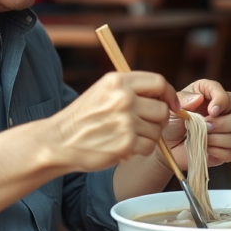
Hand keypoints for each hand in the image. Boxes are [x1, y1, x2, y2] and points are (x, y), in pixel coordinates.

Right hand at [50, 72, 179, 172]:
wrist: (59, 141)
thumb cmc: (82, 118)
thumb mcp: (102, 91)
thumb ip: (130, 89)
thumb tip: (163, 96)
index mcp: (118, 81)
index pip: (158, 82)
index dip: (169, 94)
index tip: (172, 104)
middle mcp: (123, 98)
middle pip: (162, 109)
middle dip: (157, 119)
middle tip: (144, 125)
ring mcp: (125, 121)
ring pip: (157, 130)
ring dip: (148, 136)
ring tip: (129, 136)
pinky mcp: (126, 143)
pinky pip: (149, 146)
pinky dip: (141, 149)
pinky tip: (126, 146)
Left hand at [161, 79, 230, 170]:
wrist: (168, 145)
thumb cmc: (171, 122)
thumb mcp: (173, 108)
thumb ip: (184, 100)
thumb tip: (199, 98)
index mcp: (211, 95)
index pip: (227, 96)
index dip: (222, 102)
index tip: (210, 111)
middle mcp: (223, 112)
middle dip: (223, 124)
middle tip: (206, 127)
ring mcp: (226, 132)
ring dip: (218, 139)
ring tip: (202, 138)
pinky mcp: (224, 150)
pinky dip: (218, 152)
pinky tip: (205, 148)